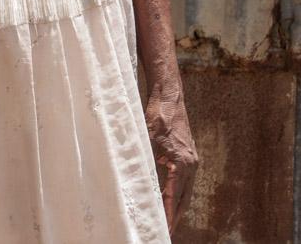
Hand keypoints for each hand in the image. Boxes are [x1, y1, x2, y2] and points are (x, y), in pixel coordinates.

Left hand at [145, 84, 197, 235]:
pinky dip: (179, 193)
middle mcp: (190, 164)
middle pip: (184, 199)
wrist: (169, 97)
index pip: (174, 197)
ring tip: (169, 222)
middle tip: (166, 232)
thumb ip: (144, 161)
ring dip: (178, 207)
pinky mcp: (189, 155)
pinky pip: (185, 181)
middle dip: (175, 217)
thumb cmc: (157, 114)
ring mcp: (192, 160)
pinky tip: (171, 199)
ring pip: (186, 191)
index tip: (164, 229)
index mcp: (181, 163)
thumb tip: (136, 182)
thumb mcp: (146, 139)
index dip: (168, 215)